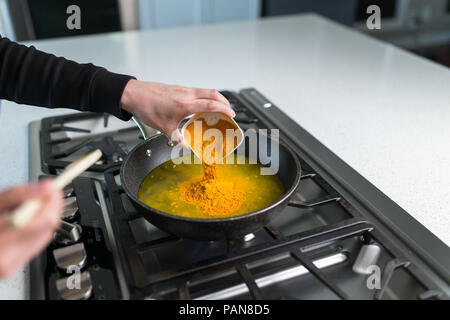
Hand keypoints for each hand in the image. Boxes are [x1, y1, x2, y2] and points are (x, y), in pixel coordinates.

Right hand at [0, 180, 62, 277]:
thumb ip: (19, 195)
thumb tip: (47, 188)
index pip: (42, 222)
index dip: (52, 202)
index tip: (53, 187)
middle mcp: (4, 259)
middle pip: (47, 229)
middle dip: (50, 208)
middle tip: (47, 192)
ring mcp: (8, 266)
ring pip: (45, 235)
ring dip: (43, 218)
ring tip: (30, 206)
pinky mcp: (12, 267)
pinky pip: (36, 244)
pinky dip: (35, 230)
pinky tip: (25, 221)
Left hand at [120, 80, 234, 143]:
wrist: (133, 94)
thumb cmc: (146, 108)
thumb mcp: (163, 128)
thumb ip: (178, 138)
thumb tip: (187, 147)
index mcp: (184, 105)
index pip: (210, 104)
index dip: (224, 109)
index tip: (231, 114)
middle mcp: (186, 94)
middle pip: (213, 93)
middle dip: (224, 101)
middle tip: (229, 111)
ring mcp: (183, 89)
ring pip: (206, 90)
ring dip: (215, 98)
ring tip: (218, 108)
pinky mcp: (179, 88)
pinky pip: (197, 91)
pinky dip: (205, 97)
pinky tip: (202, 106)